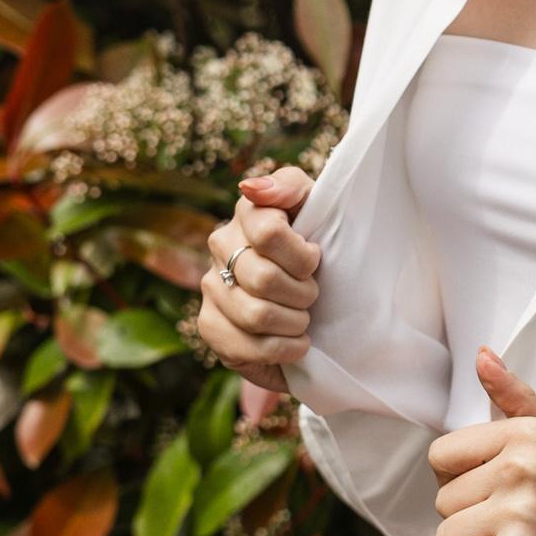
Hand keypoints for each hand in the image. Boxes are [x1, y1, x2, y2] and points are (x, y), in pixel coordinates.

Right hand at [198, 164, 318, 395]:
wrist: (325, 303)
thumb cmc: (323, 249)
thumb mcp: (320, 209)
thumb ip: (290, 186)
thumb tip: (250, 188)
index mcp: (247, 213)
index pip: (268, 233)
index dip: (302, 256)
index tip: (316, 260)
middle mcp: (220, 246)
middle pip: (264, 278)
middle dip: (303, 293)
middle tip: (313, 295)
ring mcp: (210, 287)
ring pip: (256, 315)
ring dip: (294, 322)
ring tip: (303, 318)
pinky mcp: (210, 327)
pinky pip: (246, 347)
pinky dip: (283, 349)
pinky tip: (294, 342)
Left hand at [428, 350, 535, 535]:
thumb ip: (517, 400)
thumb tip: (481, 355)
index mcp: (528, 433)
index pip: (441, 456)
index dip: (463, 482)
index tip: (502, 495)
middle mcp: (522, 466)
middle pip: (442, 501)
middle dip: (473, 523)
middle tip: (521, 528)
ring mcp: (518, 512)